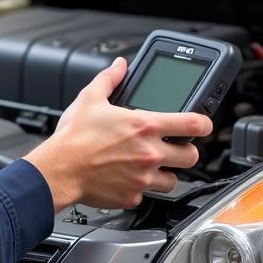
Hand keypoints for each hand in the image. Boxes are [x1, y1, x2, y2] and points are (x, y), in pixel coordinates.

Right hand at [24, 57, 212, 211]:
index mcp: (144, 126)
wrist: (58, 169)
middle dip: (185, 153)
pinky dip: (138, 189)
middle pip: (191, 157)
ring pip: (173, 181)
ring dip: (165, 174)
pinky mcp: (132, 197)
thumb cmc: (73, 137)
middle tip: (173, 149)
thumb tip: (120, 65)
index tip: (203, 125)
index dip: (204, 124)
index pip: (193, 124)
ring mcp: (143, 178)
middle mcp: (149, 153)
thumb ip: (110, 79)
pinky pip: (145, 195)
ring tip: (149, 168)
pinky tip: (125, 180)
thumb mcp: (90, 98)